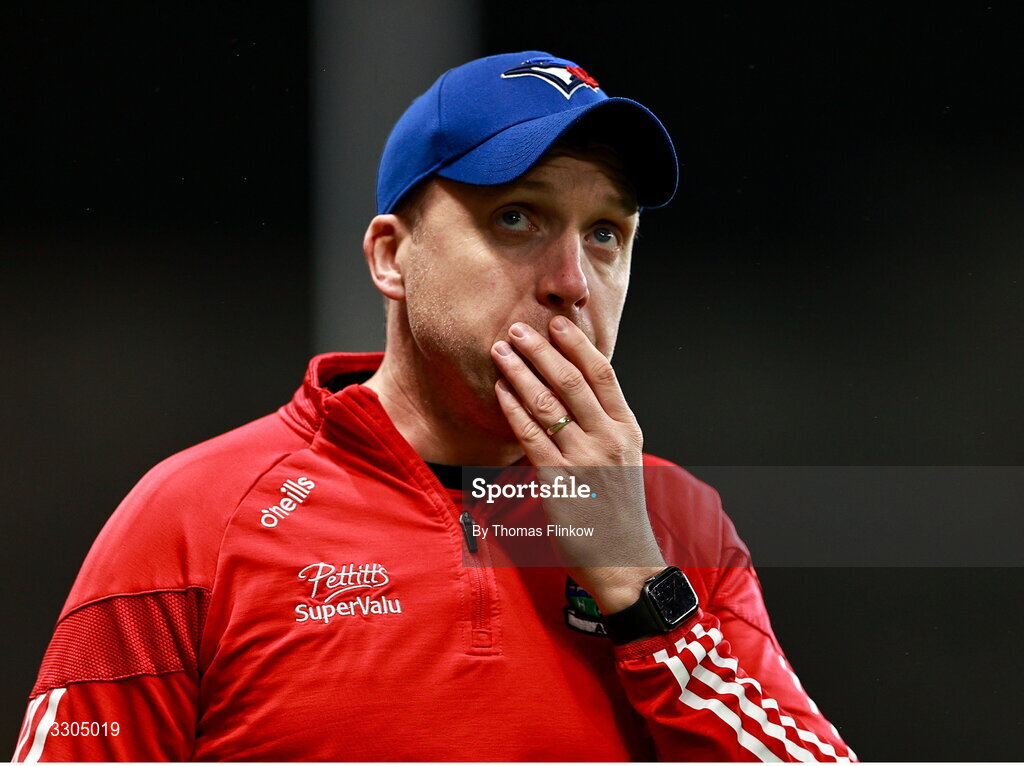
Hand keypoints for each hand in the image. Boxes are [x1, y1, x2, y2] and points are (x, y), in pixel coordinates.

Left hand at [490, 316, 665, 613]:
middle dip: (541, 351)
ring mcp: (585, 461)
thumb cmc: (618, 508)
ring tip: (501, 352)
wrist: (625, 560)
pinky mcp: (559, 483)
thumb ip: (603, 424)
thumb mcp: (623, 458)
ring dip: (521, 374)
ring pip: (548, 405)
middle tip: (518, 329)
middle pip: (572, 382)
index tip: (556, 323)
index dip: (577, 344)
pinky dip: (514, 409)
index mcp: (627, 429)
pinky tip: (501, 391)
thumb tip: (572, 387)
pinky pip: (531, 437)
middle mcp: (609, 440)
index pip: (603, 374)